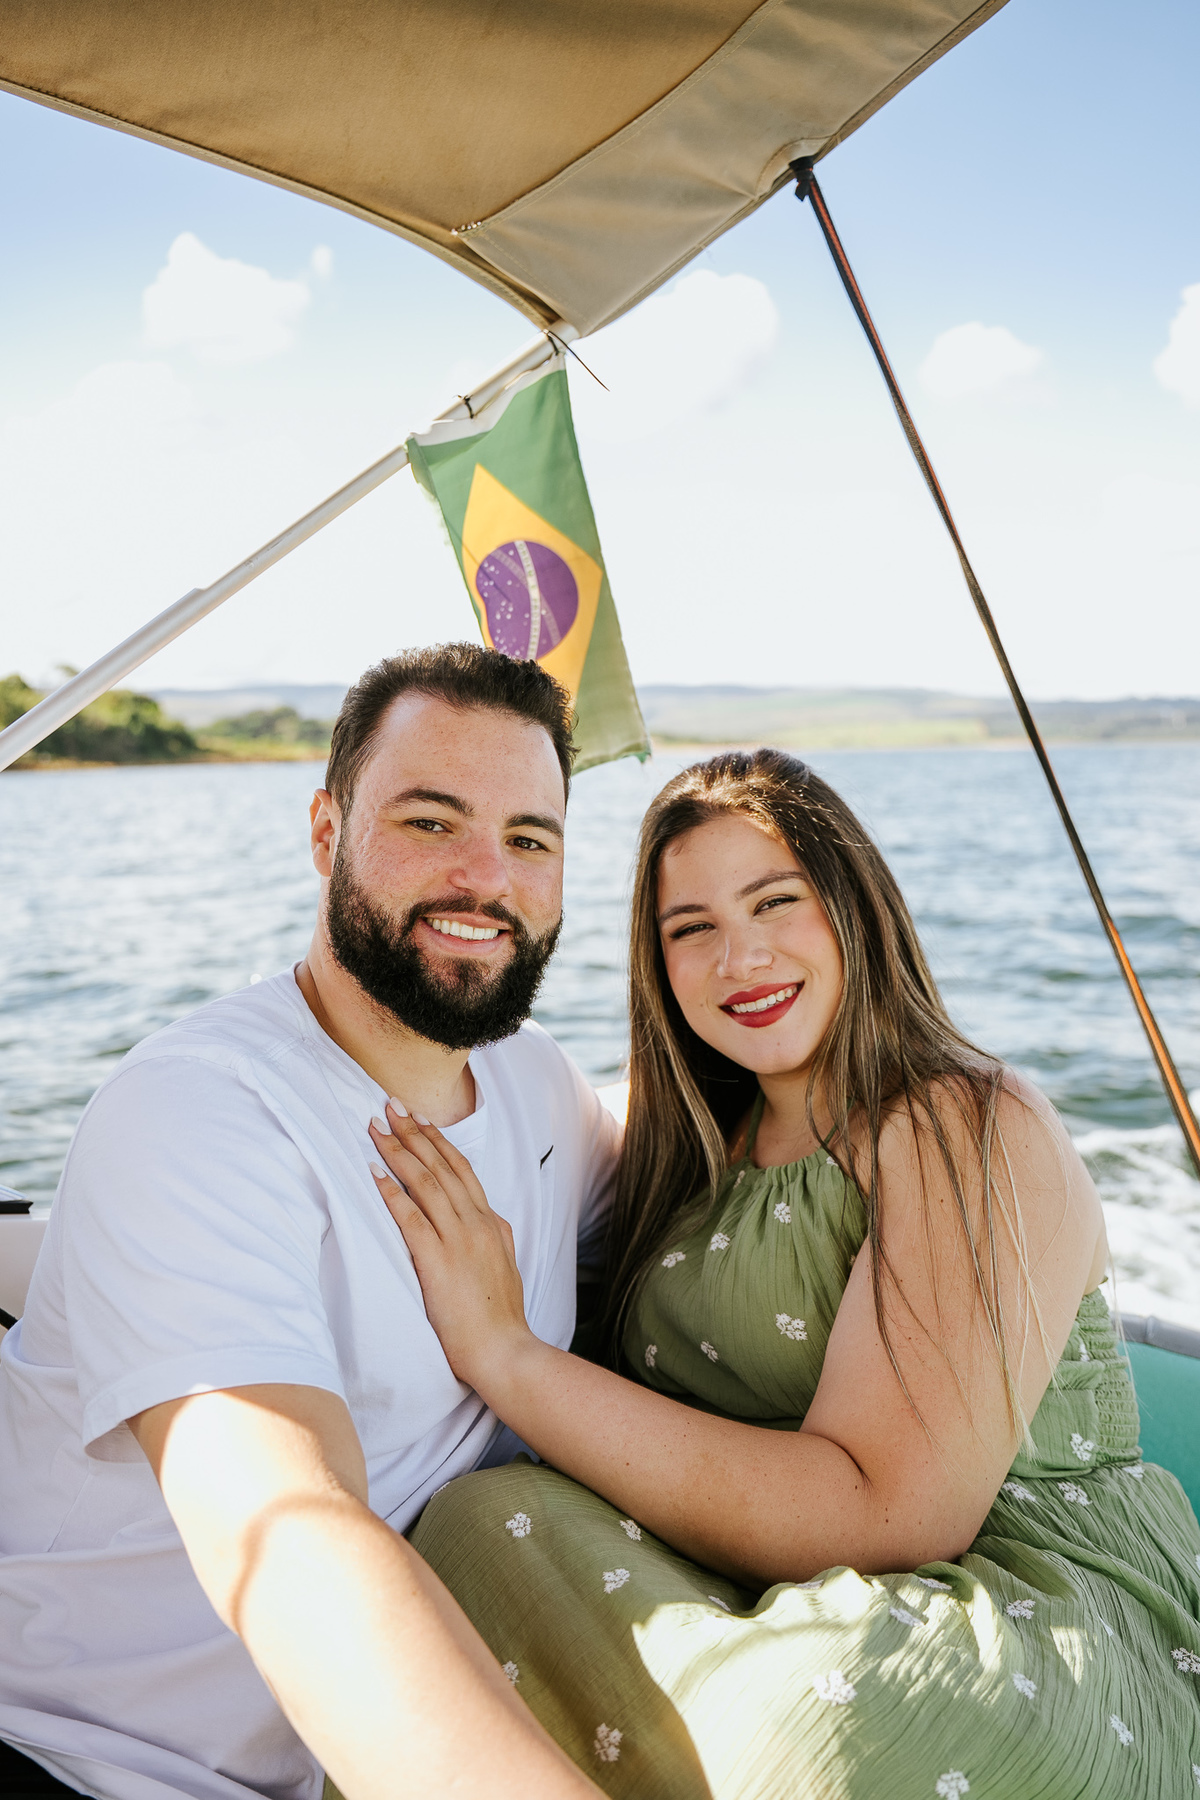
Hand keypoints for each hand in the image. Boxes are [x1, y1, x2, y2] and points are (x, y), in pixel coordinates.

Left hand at [369, 1100, 533, 1390]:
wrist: (505, 1350)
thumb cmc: (499, 1318)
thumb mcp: (504, 1267)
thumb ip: (492, 1239)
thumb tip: (482, 1222)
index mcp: (492, 1223)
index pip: (462, 1171)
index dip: (438, 1142)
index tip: (419, 1120)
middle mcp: (477, 1223)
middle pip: (442, 1166)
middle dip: (414, 1133)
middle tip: (391, 1105)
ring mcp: (459, 1240)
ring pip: (426, 1183)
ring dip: (399, 1151)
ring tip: (377, 1127)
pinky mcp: (439, 1260)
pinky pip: (411, 1218)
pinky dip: (392, 1192)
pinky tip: (375, 1172)